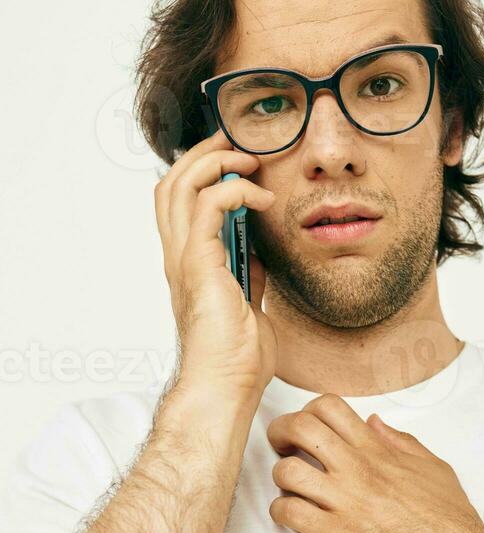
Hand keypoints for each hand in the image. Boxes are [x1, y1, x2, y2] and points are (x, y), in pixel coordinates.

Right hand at [154, 129, 277, 405]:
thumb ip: (250, 275)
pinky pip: (209, 206)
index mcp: (188, 264)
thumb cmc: (237, 358)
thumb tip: (260, 253)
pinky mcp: (199, 265)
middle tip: (238, 144)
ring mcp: (184, 260)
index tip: (238, 161)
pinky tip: (262, 199)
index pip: (180, 202)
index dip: (202, 172)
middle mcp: (178, 256)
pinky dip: (236, 191)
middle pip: (172, 183)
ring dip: (216, 162)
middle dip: (204, 154)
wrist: (227, 387)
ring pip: (181, 184)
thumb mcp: (250, 303)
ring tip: (249, 161)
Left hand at [266, 394, 483, 532]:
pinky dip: (281, 514)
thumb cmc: (452, 522)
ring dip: (280, 479)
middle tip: (282, 448)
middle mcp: (358, 470)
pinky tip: (295, 518)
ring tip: (291, 489)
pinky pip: (289, 514)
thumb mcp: (434, 468)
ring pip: (286, 471)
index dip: (306, 412)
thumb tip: (374, 422)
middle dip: (280, 433)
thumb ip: (401, 442)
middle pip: (299, 427)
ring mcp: (345, 502)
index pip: (328, 407)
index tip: (305, 430)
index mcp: (379, 451)